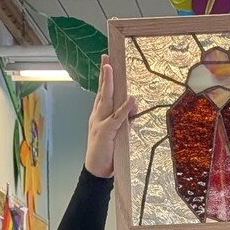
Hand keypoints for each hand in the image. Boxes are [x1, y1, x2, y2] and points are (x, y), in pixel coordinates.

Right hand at [84, 56, 135, 178]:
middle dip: (104, 74)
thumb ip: (125, 118)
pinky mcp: (106, 132)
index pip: (102, 93)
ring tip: (111, 69)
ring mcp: (100, 123)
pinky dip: (124, 109)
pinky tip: (130, 99)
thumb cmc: (107, 151)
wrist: (96, 170)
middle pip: (102, 91)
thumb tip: (133, 106)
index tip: (107, 63)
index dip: (105, 78)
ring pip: (106, 100)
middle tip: (106, 58)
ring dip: (109, 84)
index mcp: (99, 115)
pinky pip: (116, 118)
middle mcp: (97, 116)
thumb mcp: (118, 132)